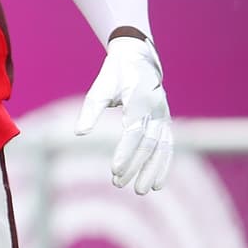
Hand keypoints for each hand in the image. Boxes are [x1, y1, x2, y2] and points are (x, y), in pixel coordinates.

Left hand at [75, 36, 173, 193]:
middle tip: (119, 184)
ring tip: (140, 189)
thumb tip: (79, 133)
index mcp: (139, 98)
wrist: (137, 58)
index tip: (114, 170)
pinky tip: (156, 183)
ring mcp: (164, 115)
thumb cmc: (114, 74)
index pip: (134, 132)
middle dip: (135, 166)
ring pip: (162, 147)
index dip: (125, 152)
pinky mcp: (166, 121)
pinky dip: (164, 164)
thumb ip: (91, 111)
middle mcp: (156, 108)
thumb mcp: (100, 89)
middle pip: (148, 143)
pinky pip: (168, 146)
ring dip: (151, 170)